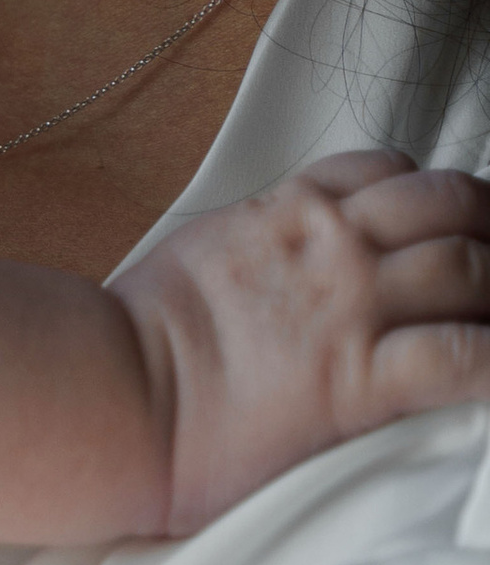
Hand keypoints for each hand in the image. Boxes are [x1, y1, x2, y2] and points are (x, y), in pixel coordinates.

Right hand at [113, 149, 489, 530]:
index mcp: (289, 209)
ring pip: (468, 265)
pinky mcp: (362, 378)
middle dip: (487, 224)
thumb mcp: (202, 250)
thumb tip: (274, 253)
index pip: (389, 171)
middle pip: (449, 204)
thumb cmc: (136, 340)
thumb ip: (258, 238)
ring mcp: (351, 307)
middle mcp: (331, 244)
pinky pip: (464, 356)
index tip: (448, 220)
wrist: (112, 394)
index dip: (432, 194)